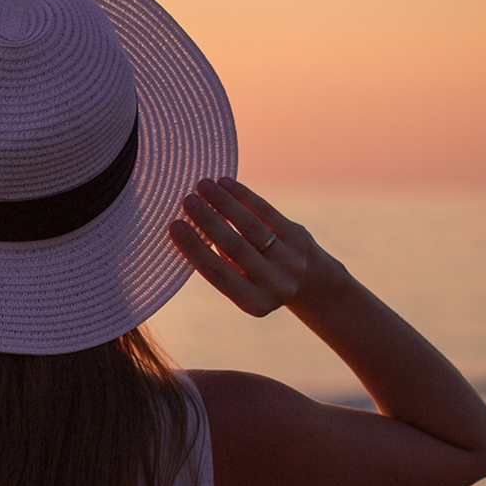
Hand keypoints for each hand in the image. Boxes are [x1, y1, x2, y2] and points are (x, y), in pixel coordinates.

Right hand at [168, 178, 343, 317]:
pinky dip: (244, 196)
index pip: (218, 274)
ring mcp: (291, 260)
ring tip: (202, 185)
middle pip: (236, 248)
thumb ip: (220, 262)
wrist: (311, 282)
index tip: (174, 226)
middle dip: (209, 222)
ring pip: (252, 226)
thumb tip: (188, 226)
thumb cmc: (258, 280)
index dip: (195, 249)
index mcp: (254, 302)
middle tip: (187, 201)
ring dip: (225, 203)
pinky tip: (225, 183)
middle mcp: (276, 284)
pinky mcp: (300, 237)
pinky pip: (268, 212)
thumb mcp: (241, 284)